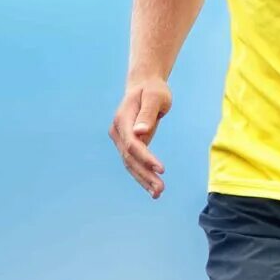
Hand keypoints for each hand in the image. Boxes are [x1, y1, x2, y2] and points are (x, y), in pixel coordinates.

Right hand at [110, 77, 172, 197]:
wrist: (145, 86)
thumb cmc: (153, 90)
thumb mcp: (155, 96)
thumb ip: (147, 113)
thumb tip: (140, 132)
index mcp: (122, 119)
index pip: (132, 144)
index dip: (145, 158)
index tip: (161, 169)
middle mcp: (118, 132)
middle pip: (130, 158)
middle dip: (145, 175)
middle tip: (161, 189)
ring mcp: (121, 139)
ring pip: (130, 164)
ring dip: (144, 180)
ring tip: (158, 193)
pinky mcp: (128, 145)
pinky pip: (134, 163)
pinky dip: (143, 176)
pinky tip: (153, 187)